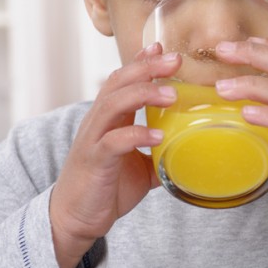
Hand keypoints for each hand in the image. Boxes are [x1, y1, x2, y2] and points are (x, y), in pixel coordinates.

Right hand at [49, 43, 179, 267]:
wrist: (75, 219)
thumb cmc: (106, 188)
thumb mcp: (140, 166)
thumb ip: (160, 152)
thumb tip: (192, 150)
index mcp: (109, 119)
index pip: (122, 80)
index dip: (140, 62)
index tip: (163, 48)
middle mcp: (98, 123)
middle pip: (118, 83)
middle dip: (146, 68)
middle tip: (175, 60)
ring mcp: (93, 140)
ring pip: (113, 104)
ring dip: (142, 95)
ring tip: (172, 95)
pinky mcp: (93, 161)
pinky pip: (113, 142)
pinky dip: (136, 135)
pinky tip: (158, 136)